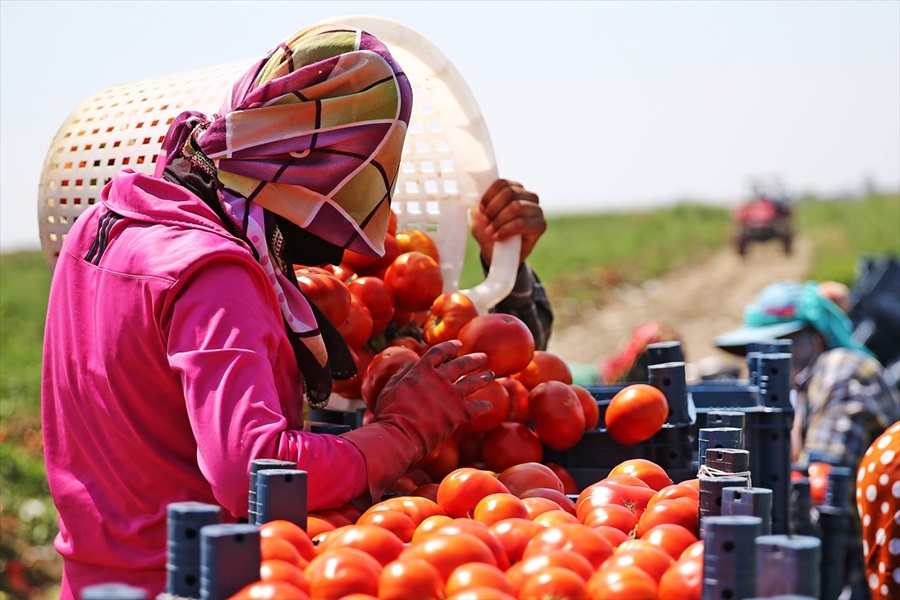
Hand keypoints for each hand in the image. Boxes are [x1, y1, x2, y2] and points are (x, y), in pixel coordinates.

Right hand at [374, 340, 494, 436]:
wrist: (400, 435)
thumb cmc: (390, 414)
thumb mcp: (389, 389)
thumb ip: (402, 374)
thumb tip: (411, 364)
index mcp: (422, 370)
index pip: (439, 351)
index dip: (450, 346)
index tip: (459, 344)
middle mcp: (440, 378)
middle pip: (462, 364)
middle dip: (474, 359)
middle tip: (482, 357)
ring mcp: (452, 394)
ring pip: (473, 382)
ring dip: (483, 377)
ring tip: (490, 374)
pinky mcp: (460, 412)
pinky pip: (477, 406)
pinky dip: (484, 405)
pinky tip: (490, 404)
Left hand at [469, 179, 545, 263]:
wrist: (496, 254)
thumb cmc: (489, 231)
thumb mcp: (478, 217)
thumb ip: (477, 205)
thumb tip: (475, 197)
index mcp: (514, 189)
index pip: (502, 183)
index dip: (489, 195)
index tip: (481, 209)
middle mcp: (528, 196)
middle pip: (510, 193)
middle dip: (494, 208)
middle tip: (486, 221)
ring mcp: (536, 210)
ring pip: (516, 207)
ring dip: (499, 220)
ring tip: (490, 231)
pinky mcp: (540, 225)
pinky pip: (522, 223)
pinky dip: (506, 230)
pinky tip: (498, 236)